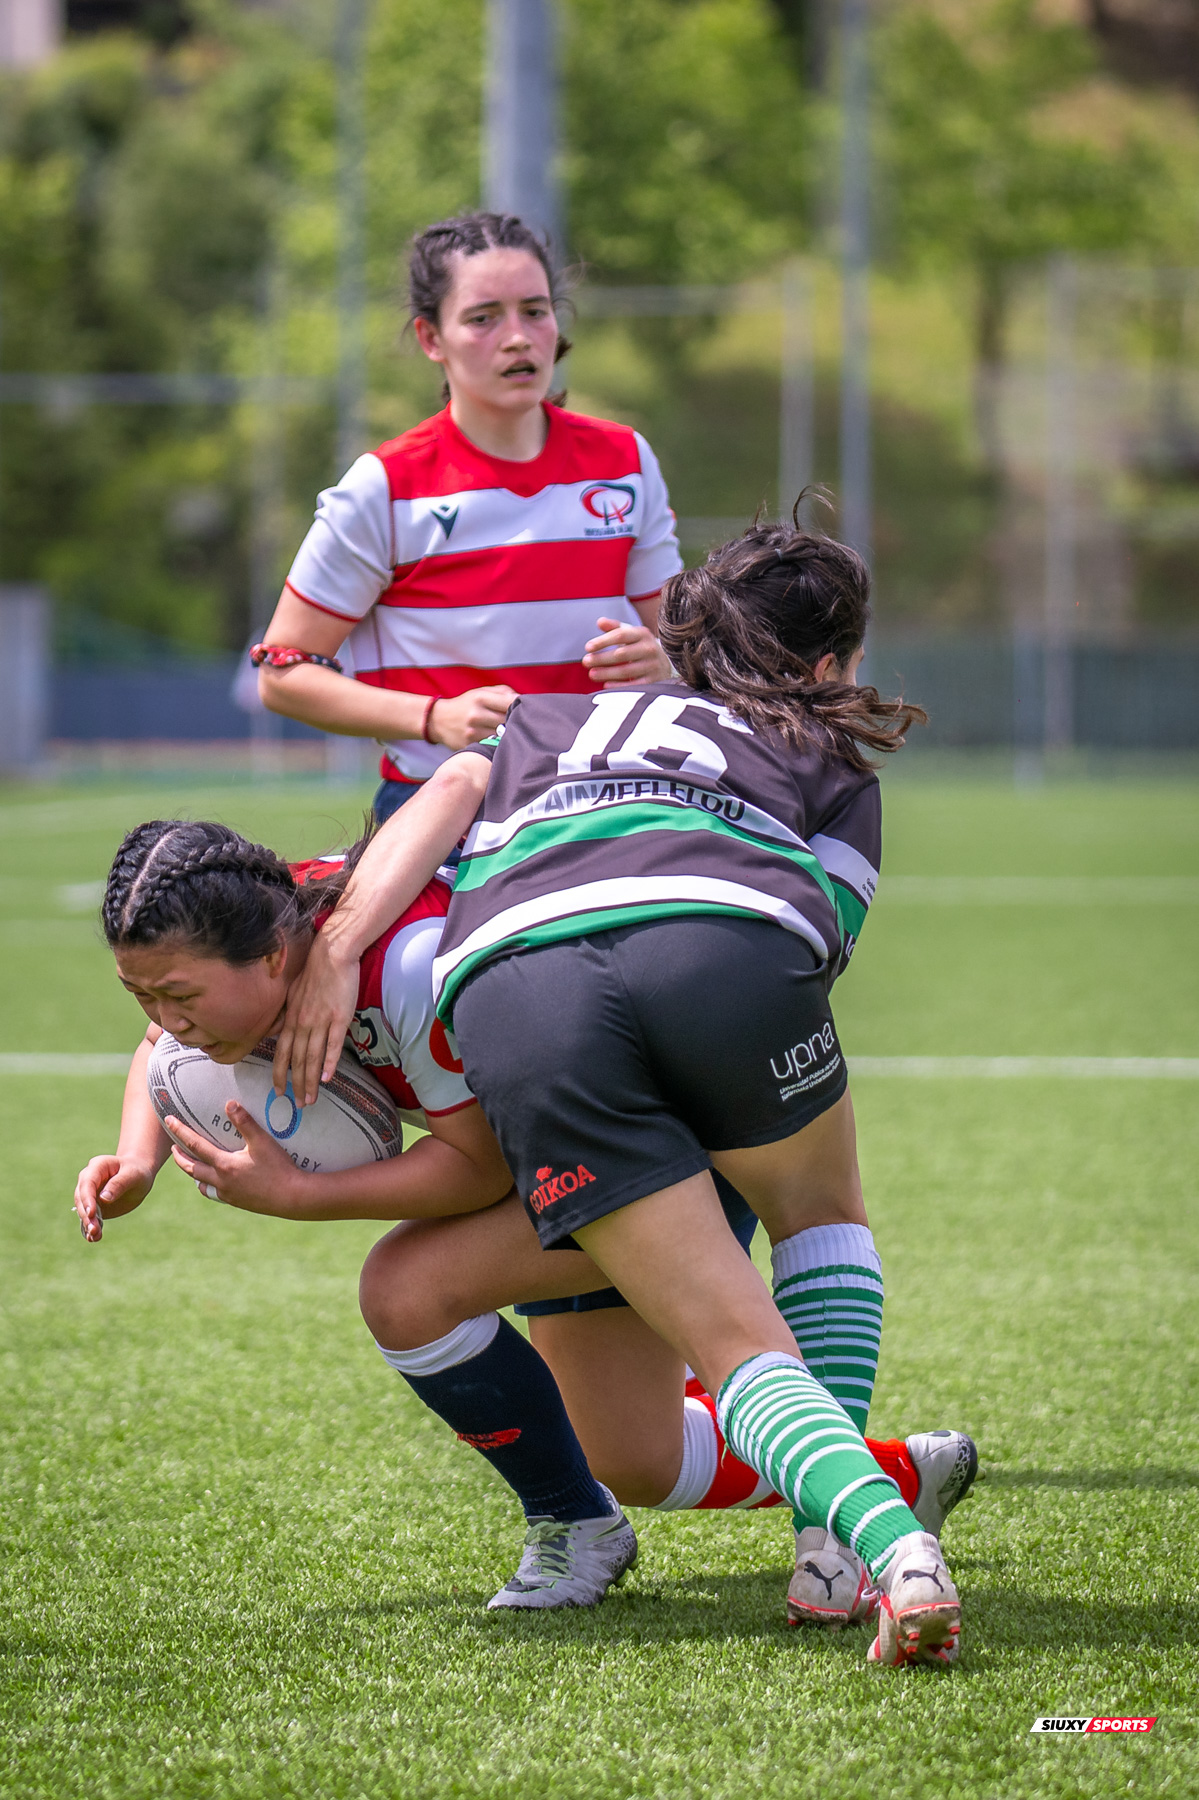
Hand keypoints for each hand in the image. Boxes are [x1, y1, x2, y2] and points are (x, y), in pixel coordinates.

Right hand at [74, 1153, 156, 1242]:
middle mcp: (89, 1180)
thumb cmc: (138, 1172)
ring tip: (96, 1236)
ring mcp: (89, 1194)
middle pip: (82, 1198)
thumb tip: (104, 1198)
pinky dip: (90, 1228)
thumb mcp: (133, 1175)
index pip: (88, 1183)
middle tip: (94, 1230)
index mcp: (97, 1167)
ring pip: (83, 1210)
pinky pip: (89, 1217)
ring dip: (88, 1224)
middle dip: (86, 1215)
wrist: (140, 1177)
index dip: (88, 1199)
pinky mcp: (94, 1206)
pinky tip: (94, 1238)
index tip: (91, 1213)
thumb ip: (119, 1184)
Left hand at [166, 1104, 305, 1217]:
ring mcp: (228, 1194)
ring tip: (192, 1166)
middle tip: (173, 1147)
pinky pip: (215, 1193)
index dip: (180, 1131)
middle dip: (180, 1157)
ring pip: (201, 1184)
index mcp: (224, 1165)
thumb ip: (245, 1122)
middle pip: (191, 1169)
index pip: (195, 1145)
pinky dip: (209, 1186)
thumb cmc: (279, 1168)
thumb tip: (229, 1104)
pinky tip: (216, 1182)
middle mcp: (221, 1181)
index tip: (169, 1121)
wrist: (292, 1197)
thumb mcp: (262, 1142)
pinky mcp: (237, 1202)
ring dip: (193, 1174)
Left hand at [272, 931, 359, 1105]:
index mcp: (291, 1018)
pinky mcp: (338, 1018)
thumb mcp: (294, 993)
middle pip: (297, 1060)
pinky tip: (327, 1079)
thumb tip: (282, 1027)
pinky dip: (329, 1064)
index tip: (279, 1091)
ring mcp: (320, 1021)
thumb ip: (289, 1013)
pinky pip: (332, 1045)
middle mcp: (302, 1023)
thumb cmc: (314, 970)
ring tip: (311, 1100)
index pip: (283, 1052)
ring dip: (310, 1081)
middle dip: (296, 1085)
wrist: (332, 953)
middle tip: (298, 1104)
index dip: (280, 1074)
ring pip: (313, 1058)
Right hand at [428, 685, 516, 749]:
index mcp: (480, 698)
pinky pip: (492, 746)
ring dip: (509, 736)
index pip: (509, 702)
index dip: (522, 706)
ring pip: (502, 736)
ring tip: (514, 734)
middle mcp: (476, 714)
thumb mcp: (480, 692)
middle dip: (517, 722)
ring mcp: (473, 731)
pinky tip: (501, 743)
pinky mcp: (470, 745)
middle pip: (508, 720)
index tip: (528, 710)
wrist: (439, 720)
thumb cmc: (465, 705)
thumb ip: (502, 692)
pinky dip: (499, 745)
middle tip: (524, 724)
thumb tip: (522, 699)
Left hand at [583, 617, 670, 686]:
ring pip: (627, 671)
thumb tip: (600, 622)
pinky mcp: (655, 681)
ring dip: (607, 673)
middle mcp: (650, 648)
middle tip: (585, 661)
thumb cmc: (640, 647)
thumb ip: (615, 627)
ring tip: (591, 674)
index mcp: (642, 634)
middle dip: (602, 658)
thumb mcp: (631, 634)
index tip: (588, 647)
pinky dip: (619, 686)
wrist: (665, 664)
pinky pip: (634, 685)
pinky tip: (606, 685)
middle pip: (622, 654)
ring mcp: (653, 666)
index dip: (603, 641)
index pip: (621, 635)